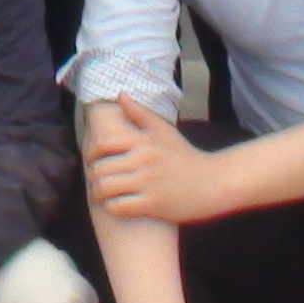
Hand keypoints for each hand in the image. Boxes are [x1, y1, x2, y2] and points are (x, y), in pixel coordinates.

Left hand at [82, 99, 229, 224]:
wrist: (212, 183)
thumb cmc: (186, 157)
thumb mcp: (164, 131)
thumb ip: (140, 113)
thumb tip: (120, 94)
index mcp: (144, 141)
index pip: (103, 144)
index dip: (91, 153)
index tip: (92, 161)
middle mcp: (144, 160)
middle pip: (101, 169)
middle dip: (93, 177)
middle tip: (95, 181)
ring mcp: (148, 183)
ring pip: (106, 188)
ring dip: (98, 193)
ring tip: (102, 195)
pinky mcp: (153, 205)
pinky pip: (119, 207)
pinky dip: (112, 208)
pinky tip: (116, 206)